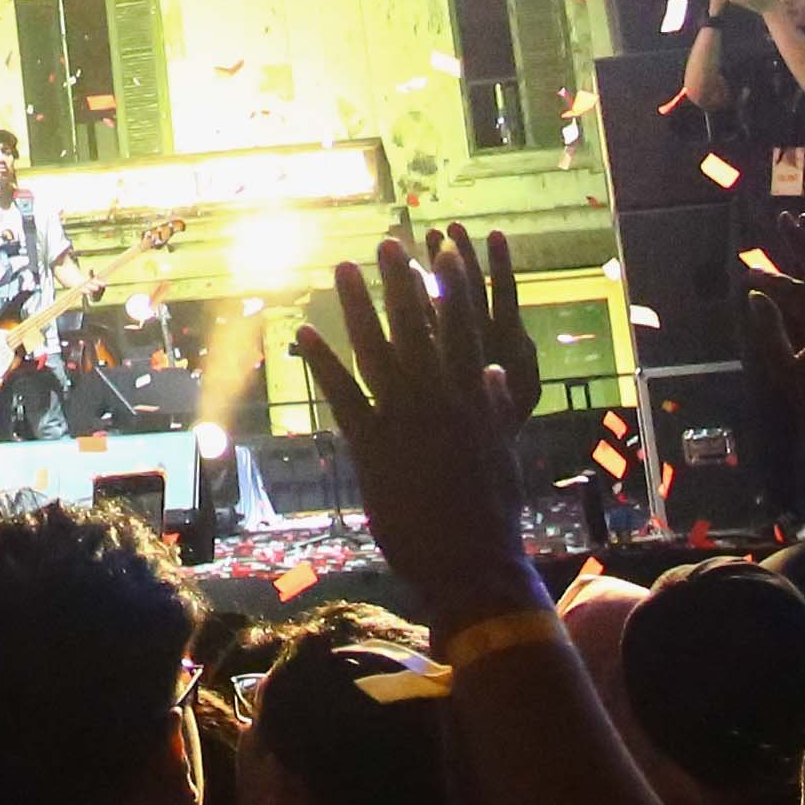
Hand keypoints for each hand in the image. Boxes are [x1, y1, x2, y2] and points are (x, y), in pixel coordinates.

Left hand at [297, 232, 549, 627]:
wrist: (471, 561)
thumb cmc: (491, 515)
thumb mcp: (501, 454)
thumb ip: (494, 410)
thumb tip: (493, 369)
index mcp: (472, 399)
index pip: (463, 332)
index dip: (453, 288)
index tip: (445, 252)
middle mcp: (440, 400)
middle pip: (418, 330)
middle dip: (402, 283)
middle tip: (387, 243)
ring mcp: (405, 421)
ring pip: (378, 352)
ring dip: (359, 308)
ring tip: (344, 269)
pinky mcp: (374, 447)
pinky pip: (343, 396)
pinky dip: (323, 363)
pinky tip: (303, 334)